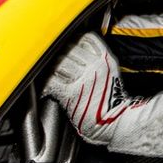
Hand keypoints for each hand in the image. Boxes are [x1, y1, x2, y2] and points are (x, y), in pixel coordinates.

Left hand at [42, 32, 162, 157]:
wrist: (115, 123)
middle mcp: (95, 67)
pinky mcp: (71, 94)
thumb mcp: (112, 73)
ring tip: (49, 70)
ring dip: (51, 66)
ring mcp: (83, 80)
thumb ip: (99, 60)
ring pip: (59, 63)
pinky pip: (53, 81)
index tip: (70, 44)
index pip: (86, 38)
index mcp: (106, 60)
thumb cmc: (112, 101)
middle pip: (70, 48)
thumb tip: (83, 51)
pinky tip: (47, 85)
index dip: (75, 39)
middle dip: (61, 52)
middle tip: (56, 58)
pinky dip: (47, 82)